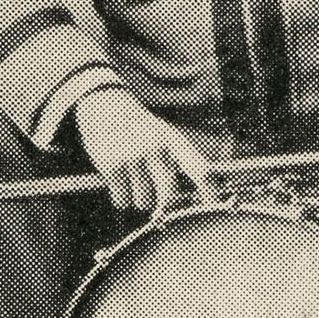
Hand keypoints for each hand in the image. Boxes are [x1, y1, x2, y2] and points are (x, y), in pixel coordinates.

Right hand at [70, 90, 215, 216]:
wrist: (104, 107)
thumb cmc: (141, 130)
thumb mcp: (165, 135)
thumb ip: (181, 160)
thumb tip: (195, 196)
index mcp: (174, 140)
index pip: (199, 169)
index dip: (209, 190)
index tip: (213, 205)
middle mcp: (156, 148)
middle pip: (169, 194)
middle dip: (165, 207)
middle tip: (160, 210)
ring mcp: (133, 157)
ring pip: (144, 202)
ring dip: (141, 202)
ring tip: (135, 183)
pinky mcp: (111, 166)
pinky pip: (122, 201)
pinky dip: (121, 199)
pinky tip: (119, 183)